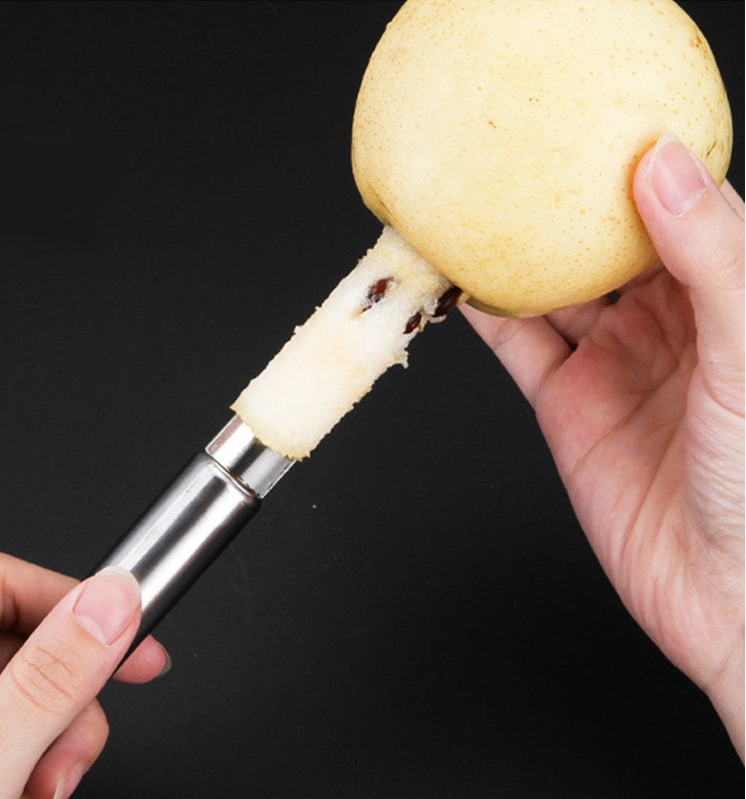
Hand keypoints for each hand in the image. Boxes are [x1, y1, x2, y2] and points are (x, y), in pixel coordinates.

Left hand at [0, 552, 169, 797]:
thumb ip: (47, 683)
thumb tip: (114, 599)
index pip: (3, 580)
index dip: (79, 606)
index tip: (136, 643)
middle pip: (12, 645)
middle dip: (63, 705)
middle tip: (74, 757)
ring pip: (5, 692)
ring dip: (43, 741)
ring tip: (38, 793)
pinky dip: (11, 758)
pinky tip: (13, 791)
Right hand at [460, 135, 743, 755]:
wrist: (729, 596)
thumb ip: (713, 256)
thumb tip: (664, 164)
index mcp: (726, 298)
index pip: (676, 213)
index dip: (636, 170)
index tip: (593, 126)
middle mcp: (667, 325)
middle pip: (602, 248)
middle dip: (561, 210)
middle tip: (517, 162)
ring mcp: (612, 363)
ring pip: (552, 293)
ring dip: (512, 256)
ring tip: (471, 210)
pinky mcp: (567, 405)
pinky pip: (519, 345)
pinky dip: (487, 315)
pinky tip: (461, 282)